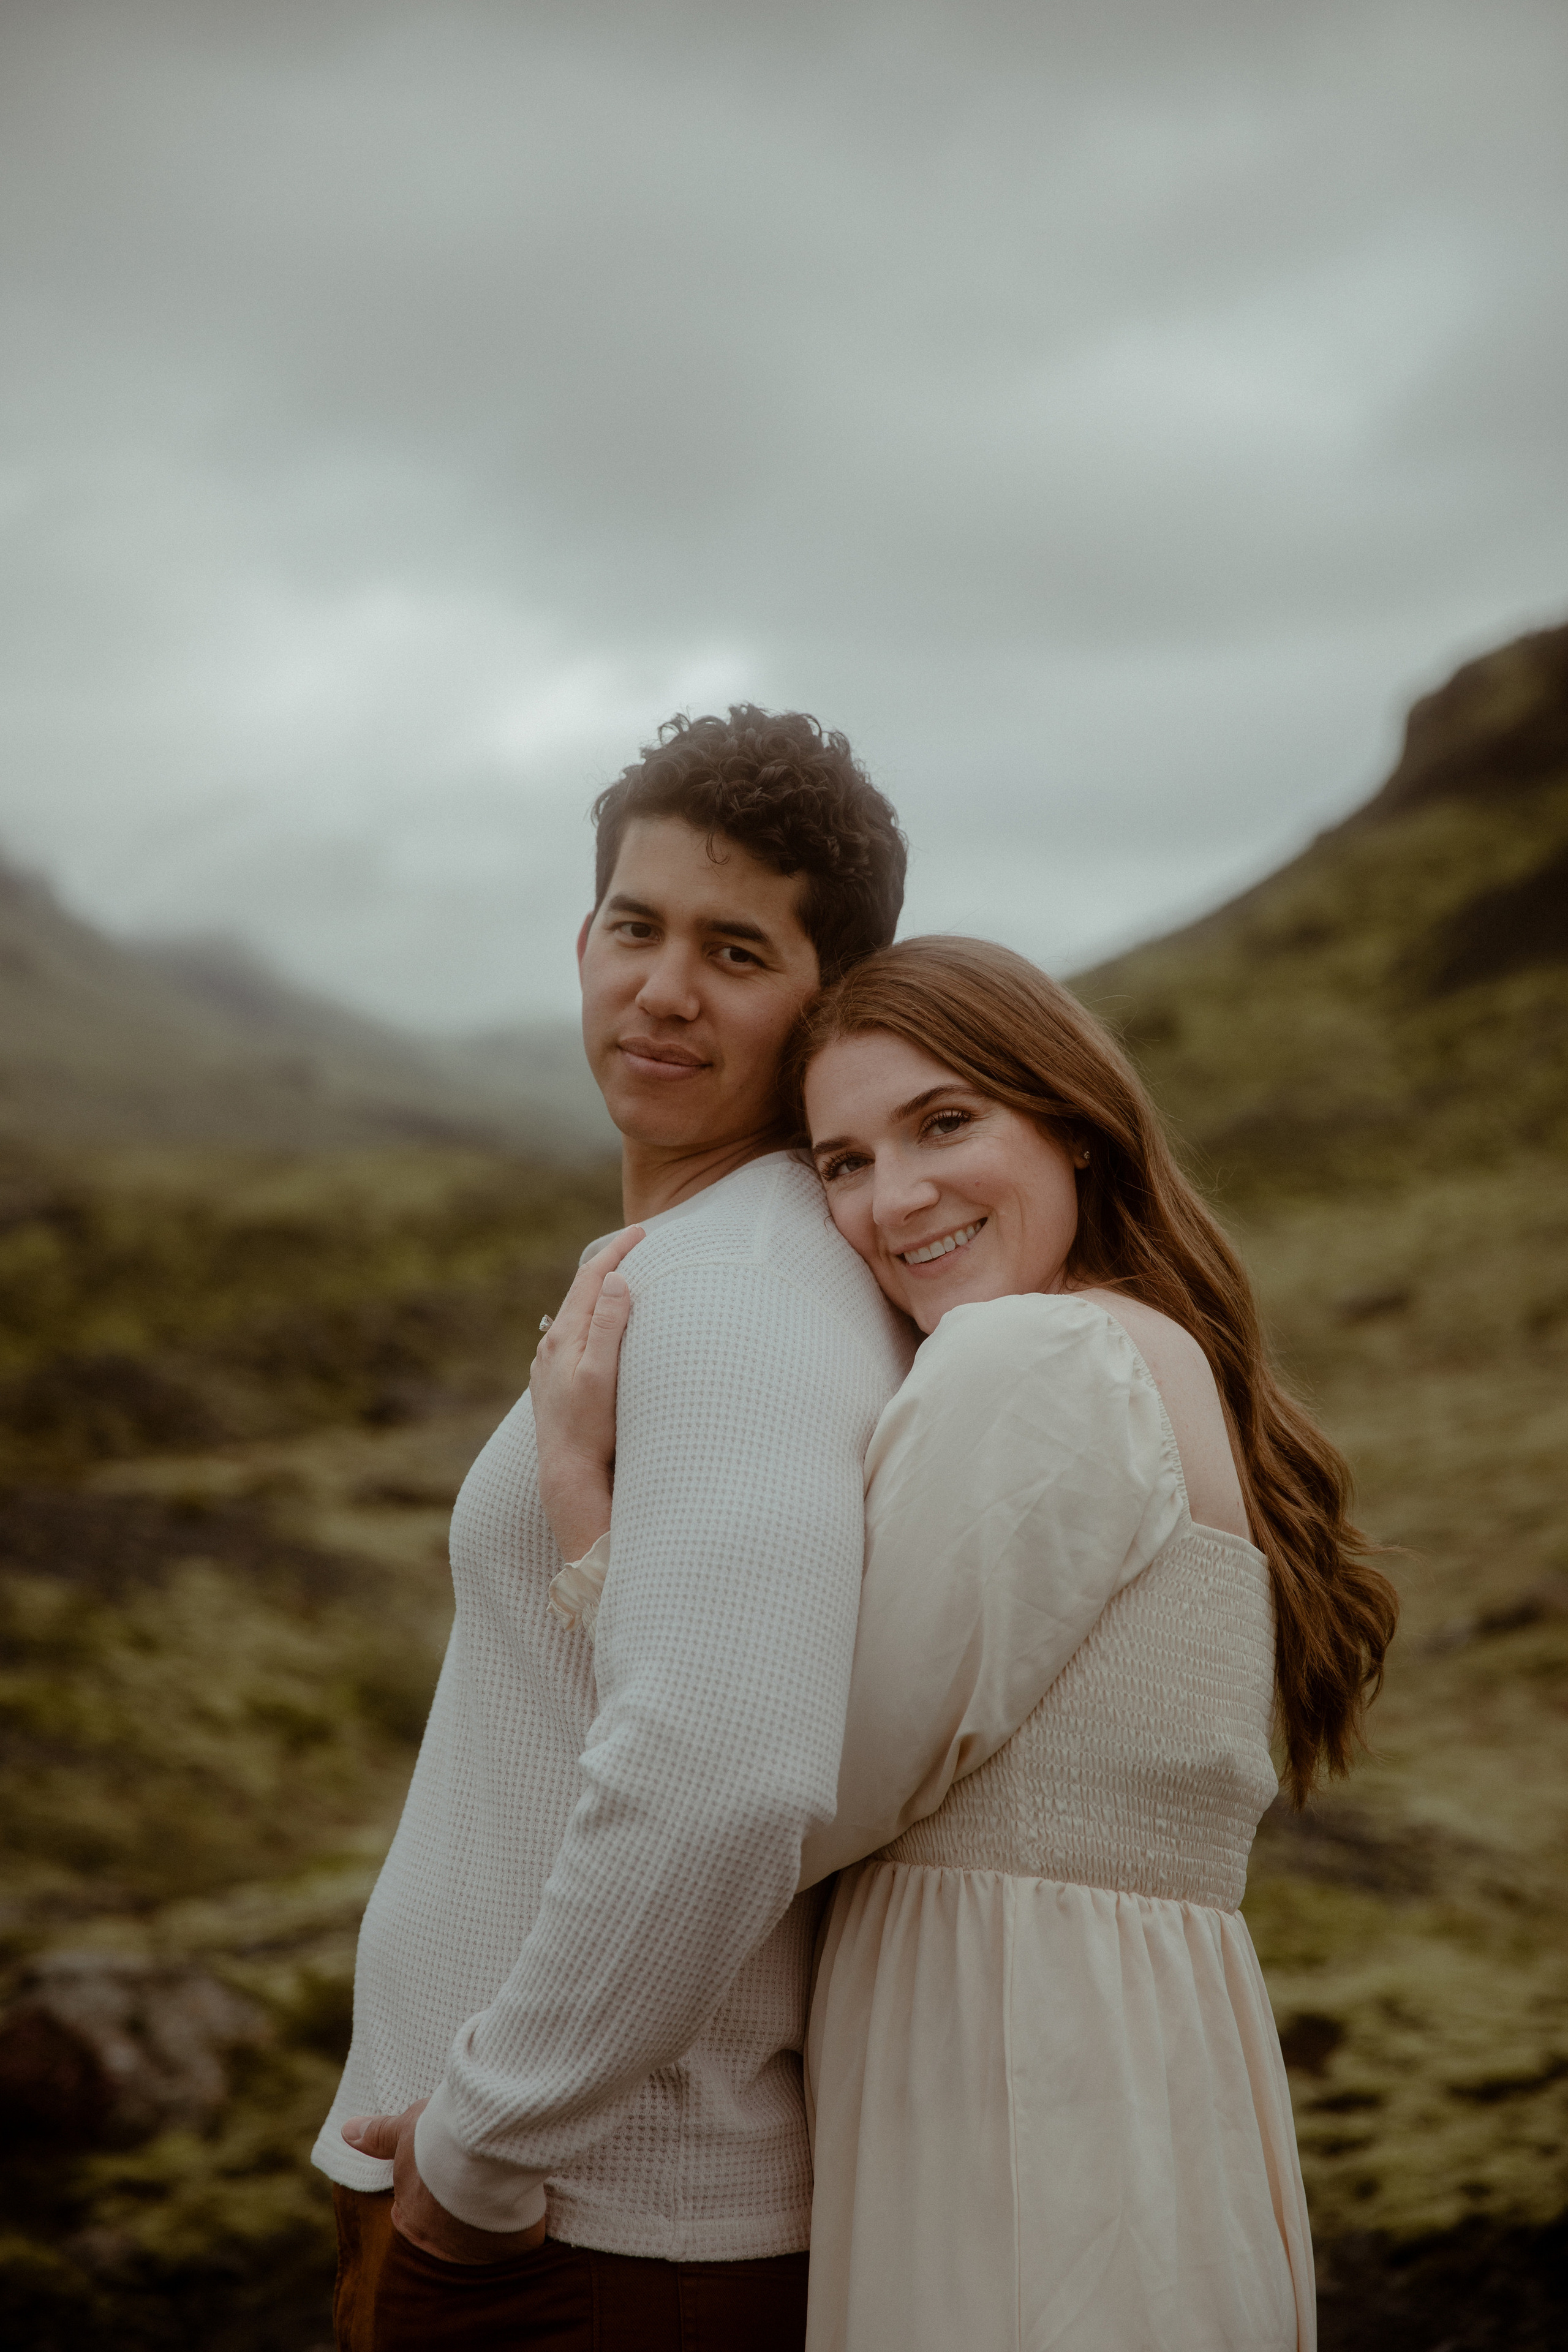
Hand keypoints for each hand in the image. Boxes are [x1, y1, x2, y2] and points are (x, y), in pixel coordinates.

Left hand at [340, 2100, 547, 2262]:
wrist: (484, 2144)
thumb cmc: (437, 2137)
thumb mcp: (405, 2129)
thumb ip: (379, 2136)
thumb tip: (346, 2132)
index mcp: (409, 2215)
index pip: (411, 2213)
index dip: (427, 2190)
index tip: (442, 2172)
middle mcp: (437, 2241)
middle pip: (445, 2228)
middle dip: (455, 2209)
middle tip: (473, 2179)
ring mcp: (476, 2248)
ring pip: (480, 2237)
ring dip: (486, 2217)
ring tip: (499, 2185)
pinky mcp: (511, 2245)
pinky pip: (514, 2238)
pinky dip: (518, 2222)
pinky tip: (522, 2199)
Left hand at [530, 1225, 643, 1561]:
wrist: (566, 1474)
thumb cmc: (591, 1428)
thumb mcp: (603, 1374)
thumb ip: (608, 1326)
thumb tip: (614, 1279)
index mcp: (565, 1336)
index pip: (592, 1278)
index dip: (616, 1251)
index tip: (641, 1231)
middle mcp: (552, 1345)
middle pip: (581, 1291)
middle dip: (608, 1263)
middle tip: (635, 1243)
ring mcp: (550, 1364)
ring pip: (576, 1314)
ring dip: (599, 1292)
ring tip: (622, 1278)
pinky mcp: (553, 1382)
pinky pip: (574, 1336)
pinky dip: (591, 1319)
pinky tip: (600, 1328)